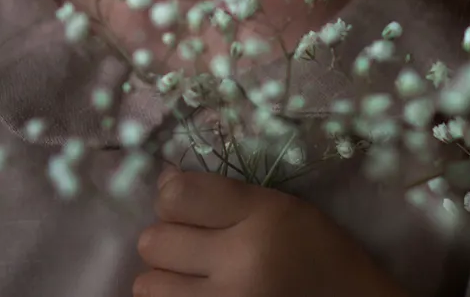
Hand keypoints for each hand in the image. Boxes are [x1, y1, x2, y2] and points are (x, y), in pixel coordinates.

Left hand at [134, 167, 407, 296]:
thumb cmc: (322, 257)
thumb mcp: (287, 210)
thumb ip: (227, 196)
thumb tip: (162, 184)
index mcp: (264, 217)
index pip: (177, 195)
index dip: (174, 199)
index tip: (188, 207)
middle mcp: (241, 261)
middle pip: (154, 240)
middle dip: (170, 242)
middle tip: (197, 249)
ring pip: (147, 285)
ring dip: (166, 280)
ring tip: (196, 281)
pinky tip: (198, 296)